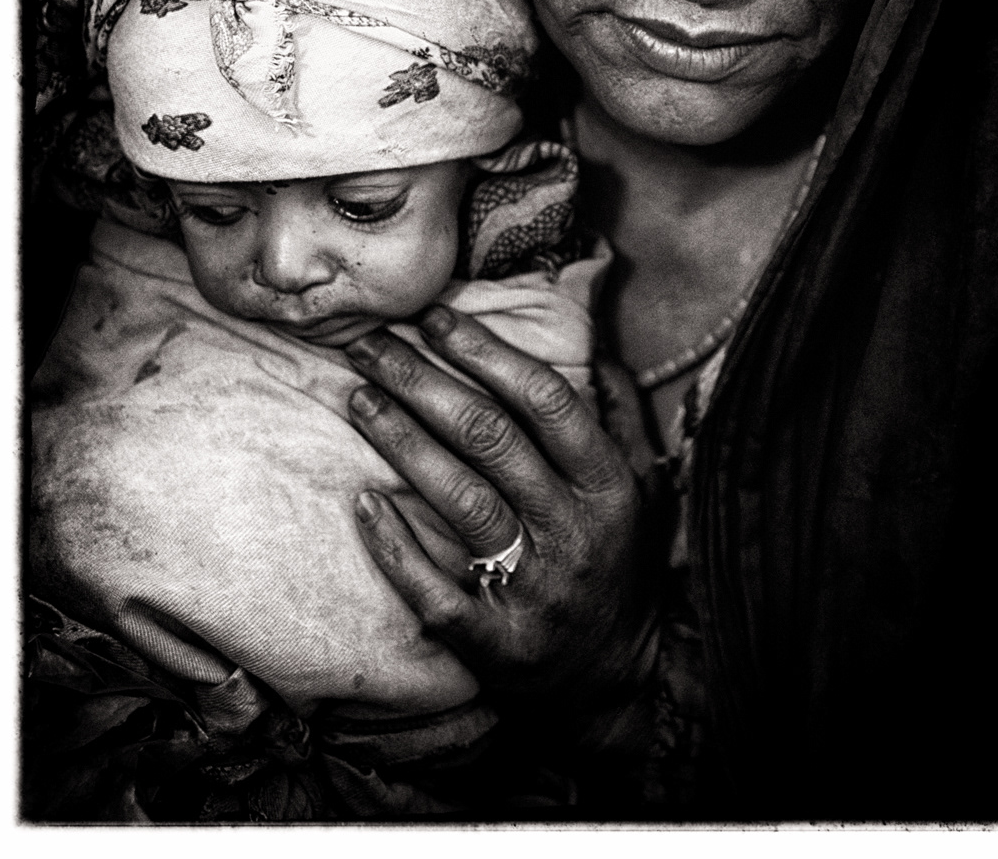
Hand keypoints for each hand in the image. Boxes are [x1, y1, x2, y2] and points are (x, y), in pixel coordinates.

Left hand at [343, 304, 657, 712]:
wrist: (620, 680)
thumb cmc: (618, 561)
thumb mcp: (639, 484)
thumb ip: (618, 411)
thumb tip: (593, 337)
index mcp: (606, 485)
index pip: (544, 400)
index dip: (486, 353)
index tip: (433, 318)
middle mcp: (573, 530)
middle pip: (489, 438)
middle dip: (422, 381)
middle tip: (368, 344)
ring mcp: (535, 589)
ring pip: (461, 500)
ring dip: (402, 442)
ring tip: (358, 398)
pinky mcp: (498, 645)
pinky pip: (437, 592)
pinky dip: (396, 548)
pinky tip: (362, 503)